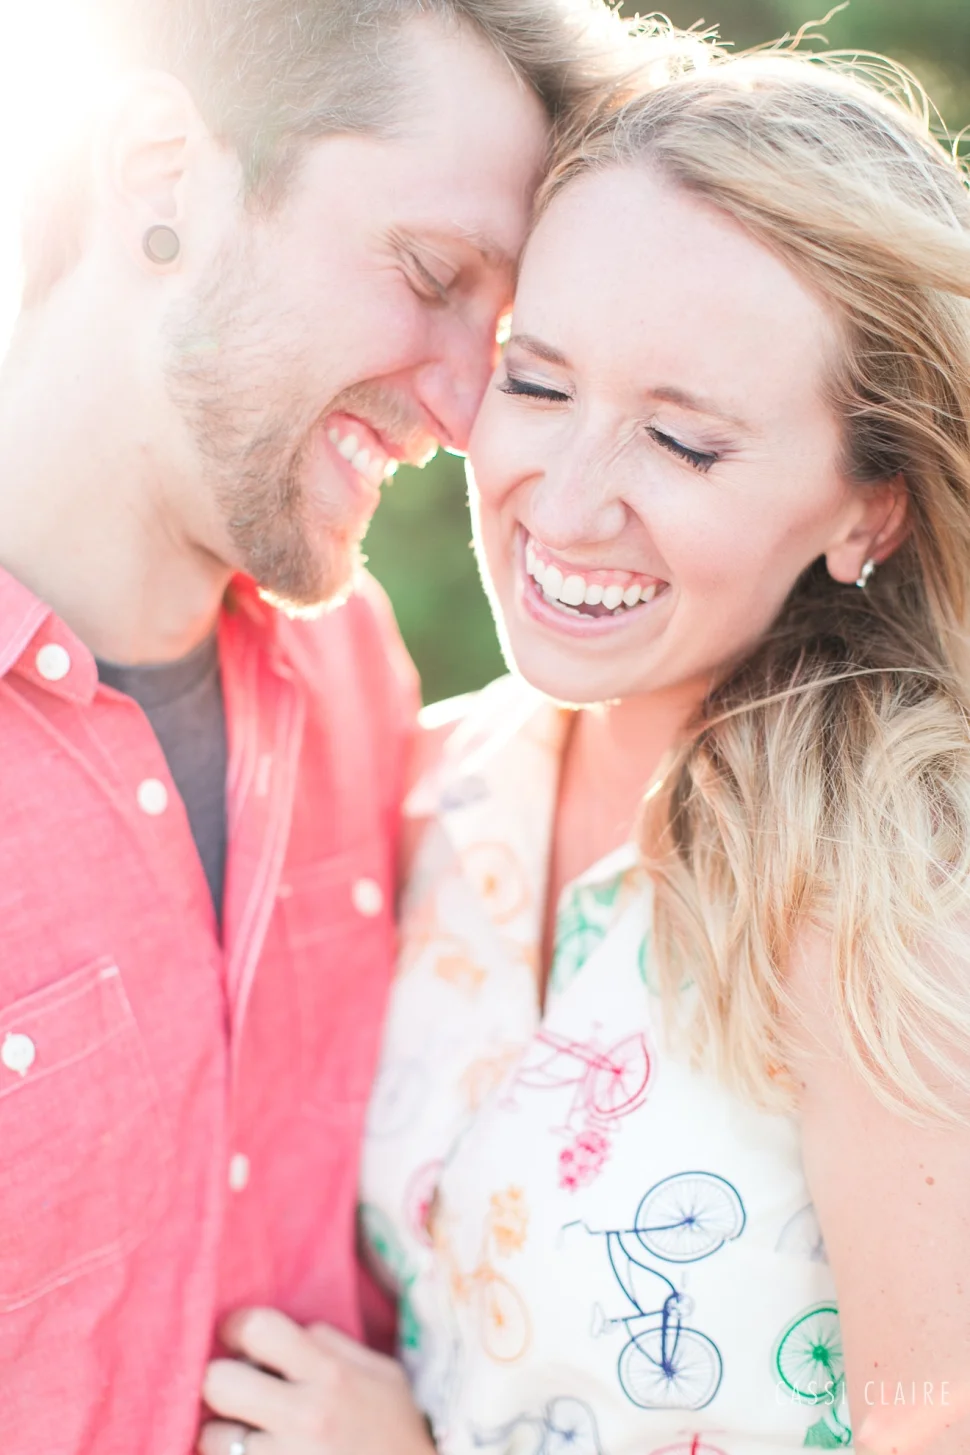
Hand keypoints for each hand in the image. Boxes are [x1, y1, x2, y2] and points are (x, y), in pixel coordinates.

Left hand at [198, 1307, 435, 1454]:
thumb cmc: (397, 1432)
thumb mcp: (381, 1373)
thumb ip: (331, 1345)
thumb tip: (284, 1334)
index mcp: (330, 1375)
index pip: (258, 1330)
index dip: (239, 1327)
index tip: (241, 1339)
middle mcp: (303, 1418)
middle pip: (217, 1382)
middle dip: (220, 1380)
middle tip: (238, 1388)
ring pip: (212, 1437)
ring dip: (224, 1434)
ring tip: (250, 1436)